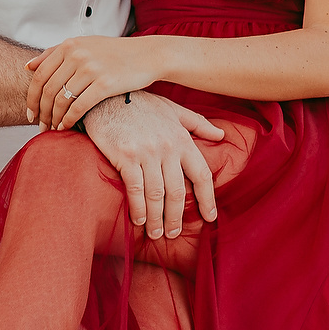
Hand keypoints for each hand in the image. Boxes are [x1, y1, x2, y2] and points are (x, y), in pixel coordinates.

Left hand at [27, 36, 166, 131]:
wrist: (148, 55)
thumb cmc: (115, 53)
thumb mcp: (84, 45)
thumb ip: (55, 53)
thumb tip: (28, 66)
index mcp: (69, 45)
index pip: (39, 75)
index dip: (31, 98)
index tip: (31, 113)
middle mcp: (77, 55)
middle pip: (48, 90)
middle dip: (41, 112)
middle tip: (40, 126)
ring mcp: (91, 69)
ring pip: (61, 100)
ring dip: (54, 119)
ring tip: (53, 129)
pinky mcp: (105, 84)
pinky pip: (78, 107)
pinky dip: (69, 120)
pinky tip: (67, 127)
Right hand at [80, 91, 225, 239]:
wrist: (107, 95)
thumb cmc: (140, 103)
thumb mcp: (173, 109)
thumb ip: (198, 123)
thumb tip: (222, 134)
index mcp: (182, 139)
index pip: (201, 174)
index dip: (207, 199)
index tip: (209, 217)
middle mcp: (168, 148)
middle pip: (177, 192)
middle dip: (176, 218)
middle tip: (173, 234)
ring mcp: (147, 152)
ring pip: (157, 195)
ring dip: (157, 219)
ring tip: (156, 234)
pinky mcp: (125, 156)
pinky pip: (135, 189)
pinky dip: (138, 208)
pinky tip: (138, 221)